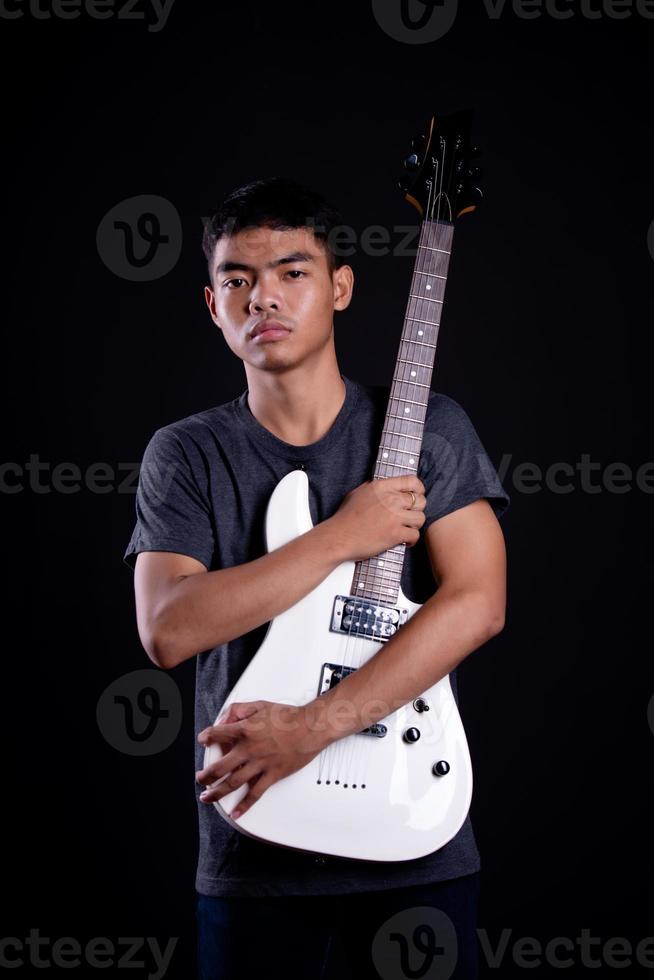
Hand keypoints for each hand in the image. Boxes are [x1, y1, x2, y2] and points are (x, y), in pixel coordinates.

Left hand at [195, 700, 327, 819]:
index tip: (203, 741)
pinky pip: (255, 794)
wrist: (311, 727)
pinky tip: (236, 812)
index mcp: (244, 730)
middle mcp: (249, 749)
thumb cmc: (288, 716)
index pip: (216, 735)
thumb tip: (225, 718)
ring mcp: (260, 764)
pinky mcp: (272, 775)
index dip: (206, 738)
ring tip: (208, 796)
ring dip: (217, 792)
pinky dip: (244, 805)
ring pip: (232, 783)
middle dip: (205, 775)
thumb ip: (239, 709)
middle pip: (219, 767)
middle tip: (200, 778)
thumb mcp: (260, 704)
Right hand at [326, 475, 426, 561]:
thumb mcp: (358, 493)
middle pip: (420, 501)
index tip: (417, 495)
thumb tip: (385, 486)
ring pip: (420, 518)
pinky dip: (412, 540)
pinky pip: (415, 535)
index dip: (419, 489)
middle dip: (417, 509)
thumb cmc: (345, 517)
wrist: (338, 537)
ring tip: (406, 529)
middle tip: (410, 516)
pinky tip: (405, 541)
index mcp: (382, 487)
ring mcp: (394, 517)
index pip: (412, 481)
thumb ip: (373, 488)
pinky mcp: (395, 534)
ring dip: (415, 525)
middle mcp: (391, 499)